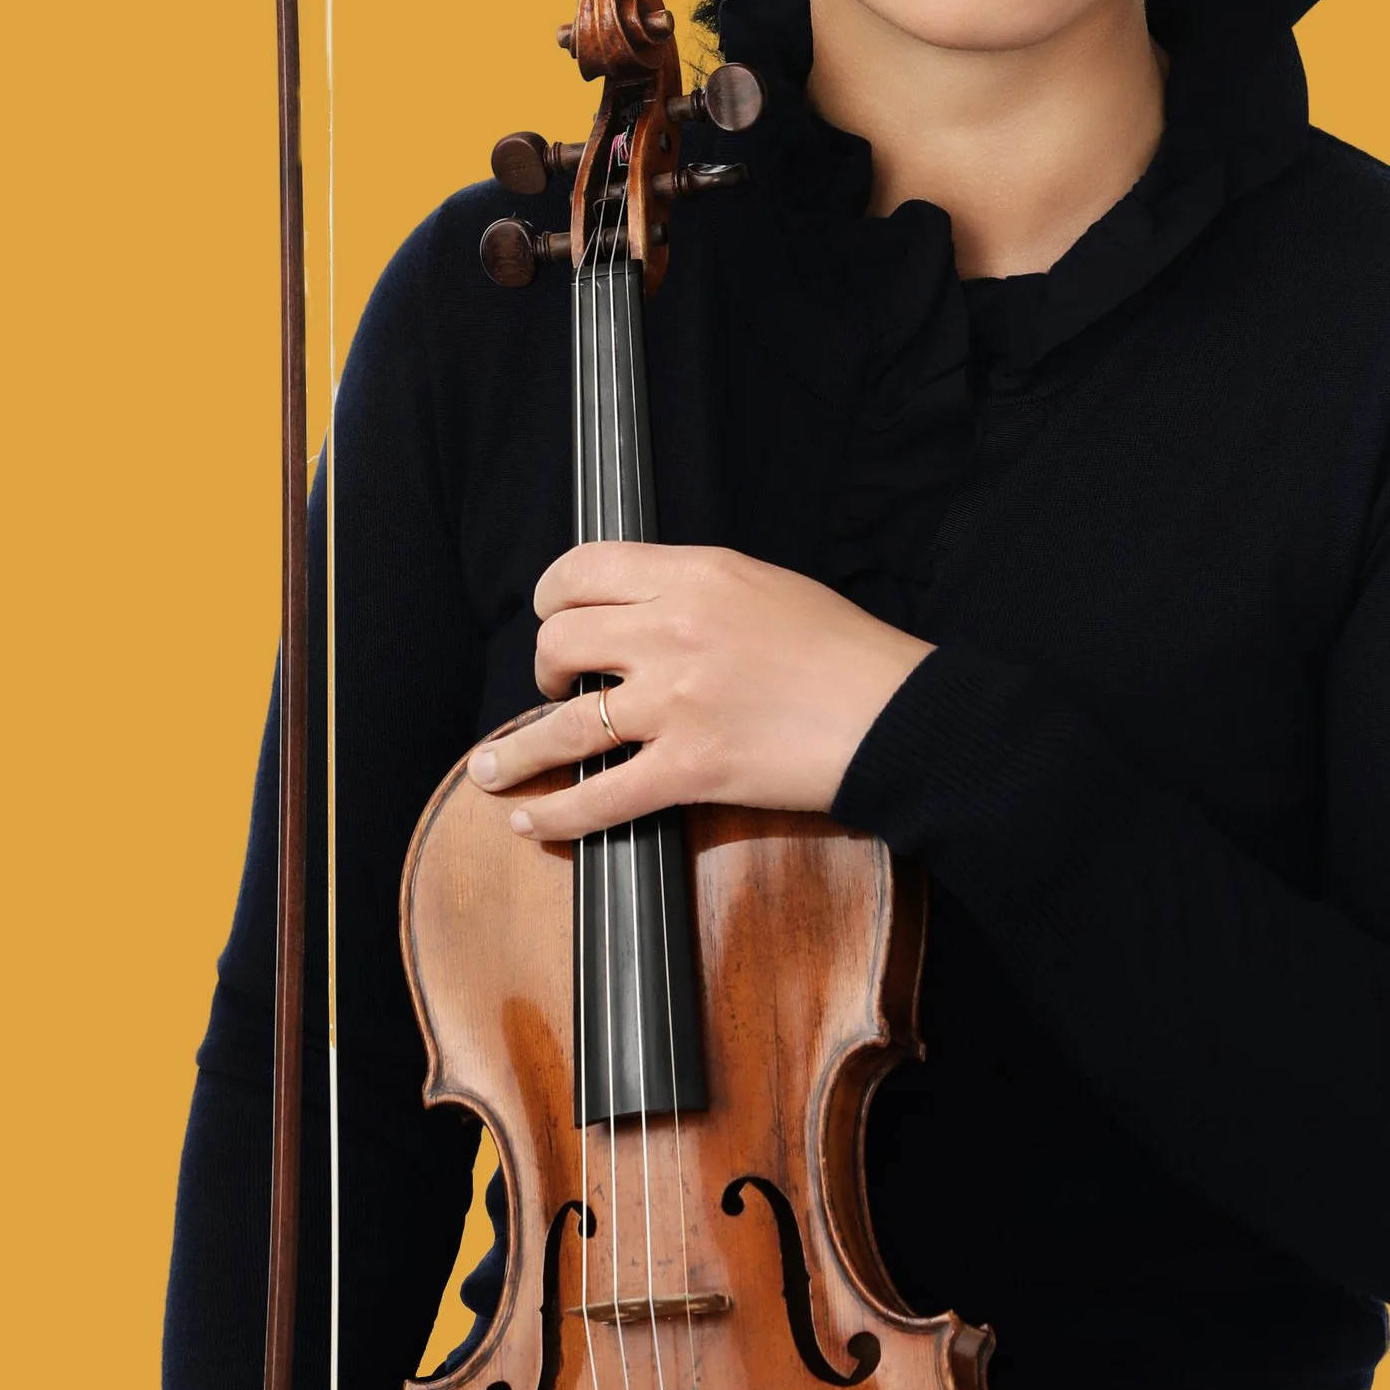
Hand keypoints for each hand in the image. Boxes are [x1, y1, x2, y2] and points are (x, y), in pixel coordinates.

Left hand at [470, 541, 931, 840]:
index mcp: (695, 575)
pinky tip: (529, 821)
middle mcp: (673, 630)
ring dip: (515, 749)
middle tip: (557, 687)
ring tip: (494, 766)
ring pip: (560, 723)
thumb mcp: (766, 587)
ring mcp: (677, 702)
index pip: (583, 569)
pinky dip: (554, 815)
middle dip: (545, 667)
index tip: (551, 619)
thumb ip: (699, 592)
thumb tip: (645, 611)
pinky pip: (599, 796)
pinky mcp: (691, 768)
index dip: (551, 597)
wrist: (895, 714)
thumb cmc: (844, 652)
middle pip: (559, 640)